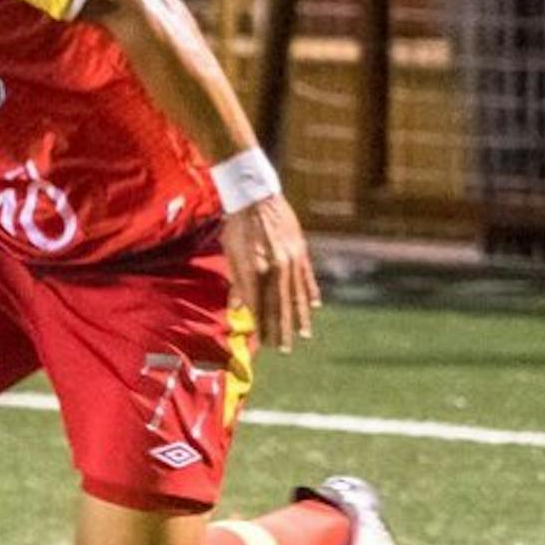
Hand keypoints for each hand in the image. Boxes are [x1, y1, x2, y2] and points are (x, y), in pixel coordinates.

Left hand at [221, 193, 319, 350]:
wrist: (255, 195)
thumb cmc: (236, 226)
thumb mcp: (230, 254)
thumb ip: (237, 283)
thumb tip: (239, 309)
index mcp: (254, 269)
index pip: (259, 305)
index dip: (262, 325)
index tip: (264, 342)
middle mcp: (275, 267)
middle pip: (279, 305)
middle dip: (281, 328)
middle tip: (284, 348)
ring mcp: (290, 259)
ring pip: (296, 294)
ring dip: (299, 317)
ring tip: (303, 334)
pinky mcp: (300, 250)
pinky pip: (306, 276)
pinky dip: (310, 292)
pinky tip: (314, 307)